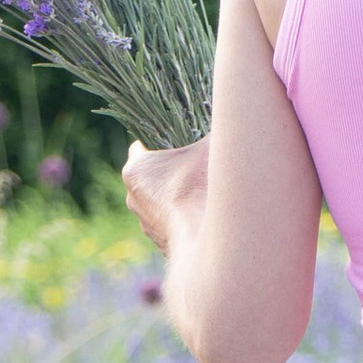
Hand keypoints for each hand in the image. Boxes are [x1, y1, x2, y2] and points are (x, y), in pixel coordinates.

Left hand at [122, 134, 207, 256]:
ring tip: (202, 193)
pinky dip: (183, 218)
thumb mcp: (210, 148)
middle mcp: (134, 198)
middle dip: (169, 171)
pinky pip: (170, 224)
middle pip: (150, 177)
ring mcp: (146, 223)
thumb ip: (216, 132)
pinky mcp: (161, 242)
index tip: (174, 142)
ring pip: (159, 202)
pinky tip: (202, 214)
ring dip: (176, 197)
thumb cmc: (201, 188)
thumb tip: (228, 119)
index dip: (157, 143)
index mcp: (136, 170)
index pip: (139, 150)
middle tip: (194, 165)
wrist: (204, 237)